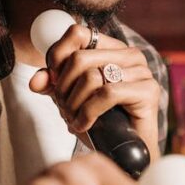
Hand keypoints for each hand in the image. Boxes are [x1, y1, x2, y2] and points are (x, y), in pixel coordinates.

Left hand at [29, 24, 161, 157]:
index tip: (55, 81)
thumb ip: (53, 84)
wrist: (124, 151)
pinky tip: (84, 125)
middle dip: (64, 88)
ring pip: (91, 77)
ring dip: (74, 104)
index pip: (77, 33)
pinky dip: (88, 112)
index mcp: (111, 48)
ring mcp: (141, 71)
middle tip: (64, 109)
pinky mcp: (148, 90)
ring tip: (73, 119)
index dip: (58, 56)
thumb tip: (36, 81)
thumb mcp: (70, 98)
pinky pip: (107, 94)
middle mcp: (129, 54)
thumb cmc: (100, 122)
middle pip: (79, 58)